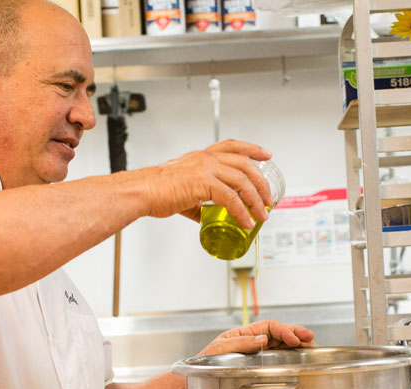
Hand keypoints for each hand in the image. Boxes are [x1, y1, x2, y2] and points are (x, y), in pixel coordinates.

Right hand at [144, 139, 273, 227]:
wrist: (142, 192)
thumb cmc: (156, 191)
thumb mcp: (184, 192)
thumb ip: (199, 202)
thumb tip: (207, 216)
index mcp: (201, 157)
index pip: (232, 146)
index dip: (252, 149)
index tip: (266, 155)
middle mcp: (205, 159)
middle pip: (244, 164)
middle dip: (261, 182)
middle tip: (268, 197)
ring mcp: (205, 170)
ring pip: (242, 181)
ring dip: (256, 200)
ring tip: (261, 214)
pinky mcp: (203, 184)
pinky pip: (231, 198)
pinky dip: (241, 211)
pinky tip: (245, 221)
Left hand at [197, 319, 315, 356]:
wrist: (197, 383)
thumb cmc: (204, 365)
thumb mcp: (220, 350)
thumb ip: (241, 344)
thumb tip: (262, 339)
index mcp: (243, 335)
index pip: (269, 327)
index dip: (284, 330)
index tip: (294, 338)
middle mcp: (252, 343)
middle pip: (278, 334)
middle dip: (295, 333)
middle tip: (310, 337)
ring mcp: (256, 355)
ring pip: (281, 345)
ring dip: (297, 344)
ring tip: (310, 345)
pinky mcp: (258, 367)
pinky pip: (277, 357)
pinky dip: (290, 355)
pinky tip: (299, 356)